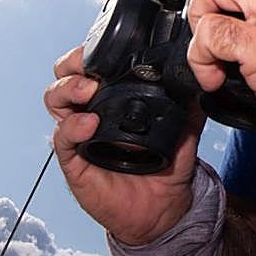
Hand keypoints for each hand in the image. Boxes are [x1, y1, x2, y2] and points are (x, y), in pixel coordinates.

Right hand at [45, 46, 205, 244]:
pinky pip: (62, 138)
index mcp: (113, 96)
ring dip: (68, 87)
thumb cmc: (166, 166)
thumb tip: (201, 79)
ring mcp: (80, 133)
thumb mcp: (184, 128)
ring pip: (55, 99)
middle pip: (64, 74)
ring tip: (89, 90)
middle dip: (72, 62)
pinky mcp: (75, 160)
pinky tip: (89, 124)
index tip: (111, 46)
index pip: (92, 63)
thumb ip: (190, 103)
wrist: (163, 208)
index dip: (93, 50)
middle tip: (91, 65)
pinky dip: (72, 127)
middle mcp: (91, 109)